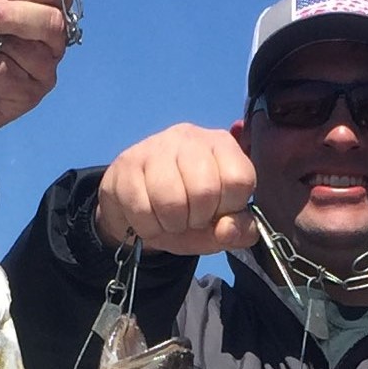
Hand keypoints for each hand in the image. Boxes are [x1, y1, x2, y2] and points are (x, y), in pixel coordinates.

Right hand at [95, 124, 258, 253]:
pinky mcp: (127, 163)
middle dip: (198, 219)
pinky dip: (148, 226)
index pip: (239, 179)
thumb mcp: (221, 225)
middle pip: (205, 190)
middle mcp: (190, 137)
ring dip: (172, 224)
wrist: (138, 207)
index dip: (230, 208)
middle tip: (191, 218)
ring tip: (171, 220)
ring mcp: (155, 146)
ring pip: (171, 200)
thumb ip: (240, 231)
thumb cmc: (189, 212)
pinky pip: (141, 208)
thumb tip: (227, 229)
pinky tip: (149, 219)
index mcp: (222, 145)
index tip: (218, 212)